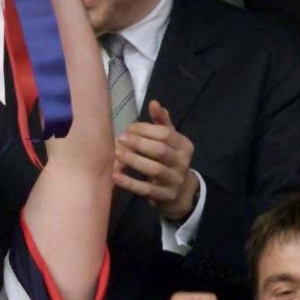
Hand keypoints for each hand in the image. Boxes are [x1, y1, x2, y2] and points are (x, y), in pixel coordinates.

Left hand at [114, 99, 198, 220]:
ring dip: (133, 160)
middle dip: (139, 143)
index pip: (166, 134)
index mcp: (184, 145)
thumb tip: (154, 103)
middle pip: (160, 151)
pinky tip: (114, 176)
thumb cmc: (168, 160)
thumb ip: (161, 122)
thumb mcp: (169, 141)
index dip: (146, 129)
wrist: (179, 193)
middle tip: (120, 138)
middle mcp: (183, 163)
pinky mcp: (165, 196)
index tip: (128, 128)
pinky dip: (129, 183)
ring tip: (116, 153)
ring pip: (154, 170)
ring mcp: (175, 181)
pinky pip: (146, 190)